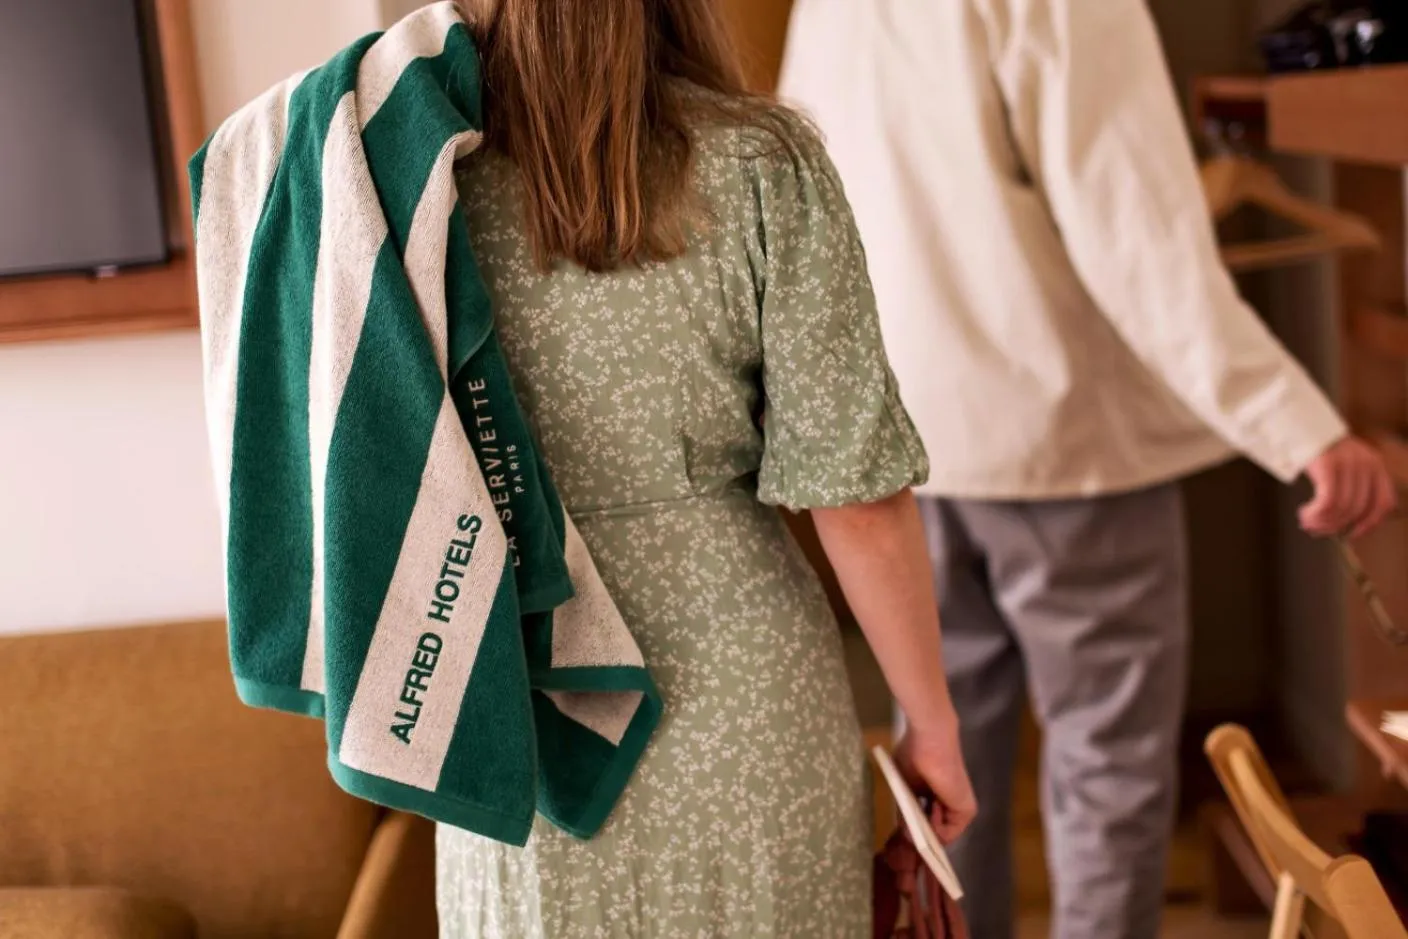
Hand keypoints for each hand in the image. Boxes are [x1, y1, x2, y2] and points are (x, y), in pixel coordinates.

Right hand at [892, 718, 976, 844]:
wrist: (930, 738)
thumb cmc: (914, 753)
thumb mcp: (904, 786)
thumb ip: (905, 808)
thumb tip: (904, 832)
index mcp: (934, 794)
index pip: (925, 821)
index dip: (912, 831)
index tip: (899, 838)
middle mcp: (948, 801)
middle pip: (934, 830)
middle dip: (918, 839)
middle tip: (903, 840)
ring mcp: (958, 807)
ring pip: (941, 833)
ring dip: (924, 836)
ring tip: (912, 826)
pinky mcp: (966, 810)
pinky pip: (949, 833)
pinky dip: (934, 834)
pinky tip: (925, 820)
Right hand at [1301, 436, 1396, 538]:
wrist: (1296, 422)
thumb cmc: (1316, 446)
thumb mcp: (1343, 463)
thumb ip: (1351, 484)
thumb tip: (1343, 521)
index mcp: (1375, 465)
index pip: (1384, 503)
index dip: (1369, 524)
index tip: (1351, 534)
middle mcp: (1367, 464)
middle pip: (1358, 510)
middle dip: (1335, 526)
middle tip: (1316, 530)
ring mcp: (1348, 464)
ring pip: (1341, 509)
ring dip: (1322, 522)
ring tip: (1307, 522)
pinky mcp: (1329, 466)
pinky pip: (1327, 502)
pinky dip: (1315, 514)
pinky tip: (1304, 514)